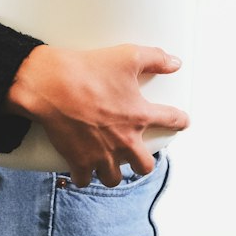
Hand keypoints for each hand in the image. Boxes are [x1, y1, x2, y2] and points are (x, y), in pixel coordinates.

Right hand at [3, 43, 188, 187]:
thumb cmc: (89, 69)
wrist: (52, 84)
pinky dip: (84, 176)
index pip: (169, 119)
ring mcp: (101, 154)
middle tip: (138, 155)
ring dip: (113, 172)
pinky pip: (84, 180)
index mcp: (138, 115)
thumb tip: (176, 63)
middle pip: (143, 166)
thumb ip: (155, 59)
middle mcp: (124, 140)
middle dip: (143, 162)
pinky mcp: (78, 161)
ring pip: (113, 178)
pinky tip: (83, 169)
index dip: (179, 120)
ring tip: (110, 163)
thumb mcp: (128, 56)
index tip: (183, 122)